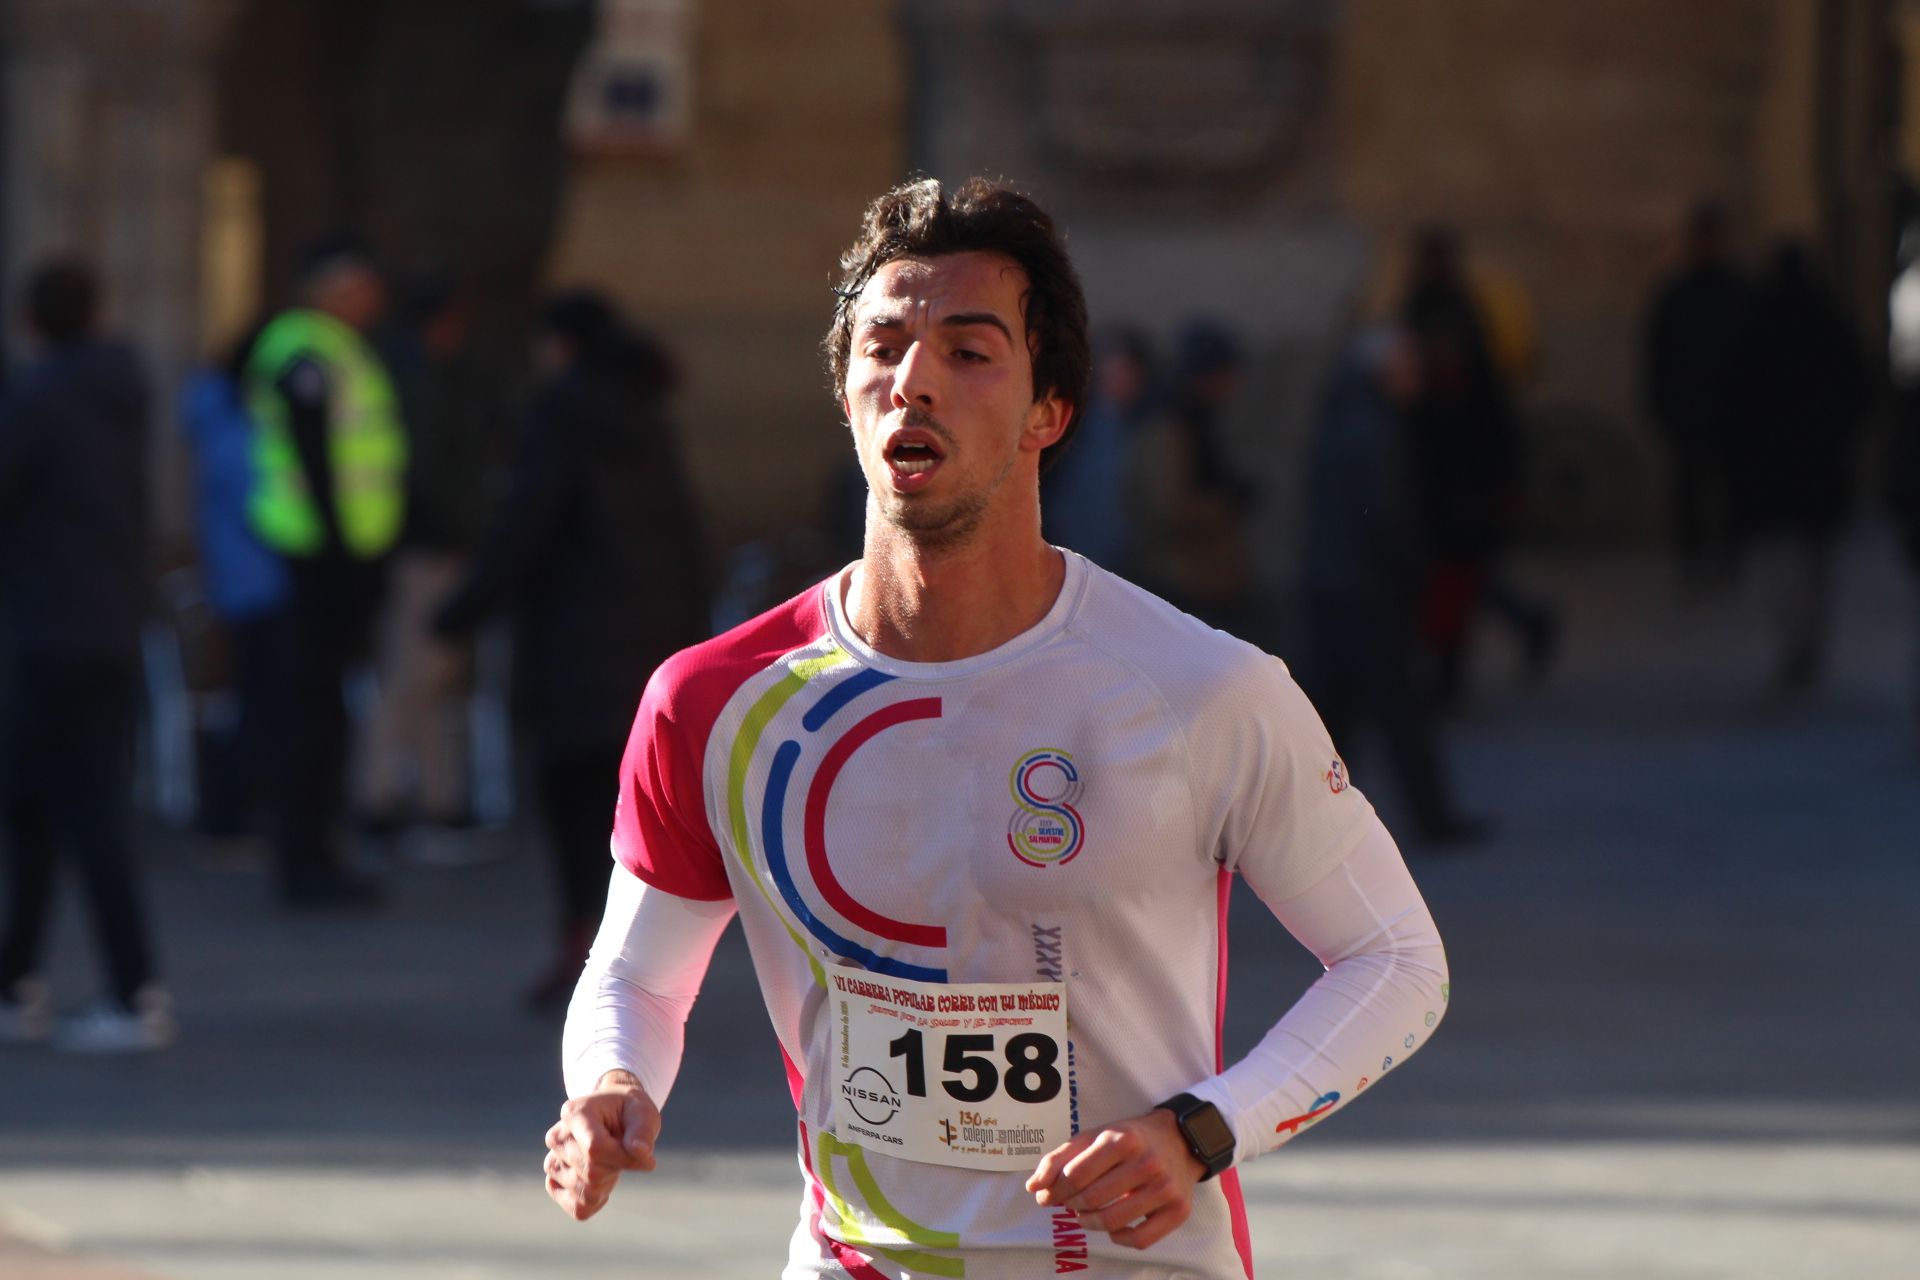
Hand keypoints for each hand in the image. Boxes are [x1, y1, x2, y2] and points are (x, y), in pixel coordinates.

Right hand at [544, 1070, 659, 1220]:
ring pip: (585, 1192)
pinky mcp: (555, 1184)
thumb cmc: (629, 1113)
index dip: (623, 1159)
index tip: (645, 1157)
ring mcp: (553, 1163)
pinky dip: (597, 1201)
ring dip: (608, 1184)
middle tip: (624, 1152)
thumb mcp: (643, 1113)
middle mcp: (557, 1138)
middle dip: (618, 1168)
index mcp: (575, 1113)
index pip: (594, 1149)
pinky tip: (603, 1183)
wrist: (613, 1116)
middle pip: (591, 1172)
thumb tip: (641, 1153)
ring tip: (611, 1162)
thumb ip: (643, 1131)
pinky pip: (578, 1208)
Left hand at [1024, 1108, 1206, 1250]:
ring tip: (1083, 1214)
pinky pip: (1140, 1239)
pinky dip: (1119, 1238)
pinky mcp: (1178, 1210)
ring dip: (1089, 1222)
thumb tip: (1033, 1187)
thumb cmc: (1130, 1139)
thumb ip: (1060, 1157)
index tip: (1047, 1195)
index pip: (1075, 1174)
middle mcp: (1147, 1163)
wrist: (1179, 1140)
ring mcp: (1165, 1188)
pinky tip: (1113, 1226)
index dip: (1054, 1189)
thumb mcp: (1095, 1135)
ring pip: (1113, 1222)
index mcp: (1123, 1139)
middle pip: (1091, 1199)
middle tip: (1066, 1202)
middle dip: (1069, 1204)